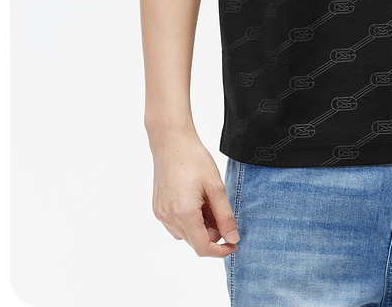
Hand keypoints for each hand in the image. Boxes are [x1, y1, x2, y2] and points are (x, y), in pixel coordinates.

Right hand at [150, 133, 239, 257]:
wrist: (171, 141)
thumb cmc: (194, 159)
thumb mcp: (216, 186)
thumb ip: (225, 216)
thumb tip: (233, 238)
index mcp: (184, 213)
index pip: (203, 247)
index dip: (220, 250)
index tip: (233, 244)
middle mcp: (168, 218)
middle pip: (195, 241)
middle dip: (212, 232)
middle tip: (220, 210)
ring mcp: (160, 214)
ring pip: (186, 234)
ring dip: (200, 226)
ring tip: (207, 202)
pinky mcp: (157, 208)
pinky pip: (176, 225)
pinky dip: (189, 220)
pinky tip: (195, 201)